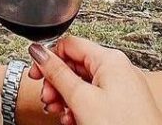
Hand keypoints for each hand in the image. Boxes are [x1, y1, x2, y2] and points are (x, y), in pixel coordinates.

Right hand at [28, 37, 161, 124]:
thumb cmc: (122, 124)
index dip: (49, 59)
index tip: (37, 74)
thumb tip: (40, 52)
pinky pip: (95, 97)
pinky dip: (81, 106)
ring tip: (60, 112)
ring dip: (66, 98)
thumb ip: (58, 73)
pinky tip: (74, 119)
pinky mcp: (124, 103)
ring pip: (83, 84)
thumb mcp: (81, 98)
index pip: (70, 45)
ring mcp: (123, 86)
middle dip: (57, 84)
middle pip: (75, 66)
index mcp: (110, 59)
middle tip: (49, 98)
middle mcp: (119, 68)